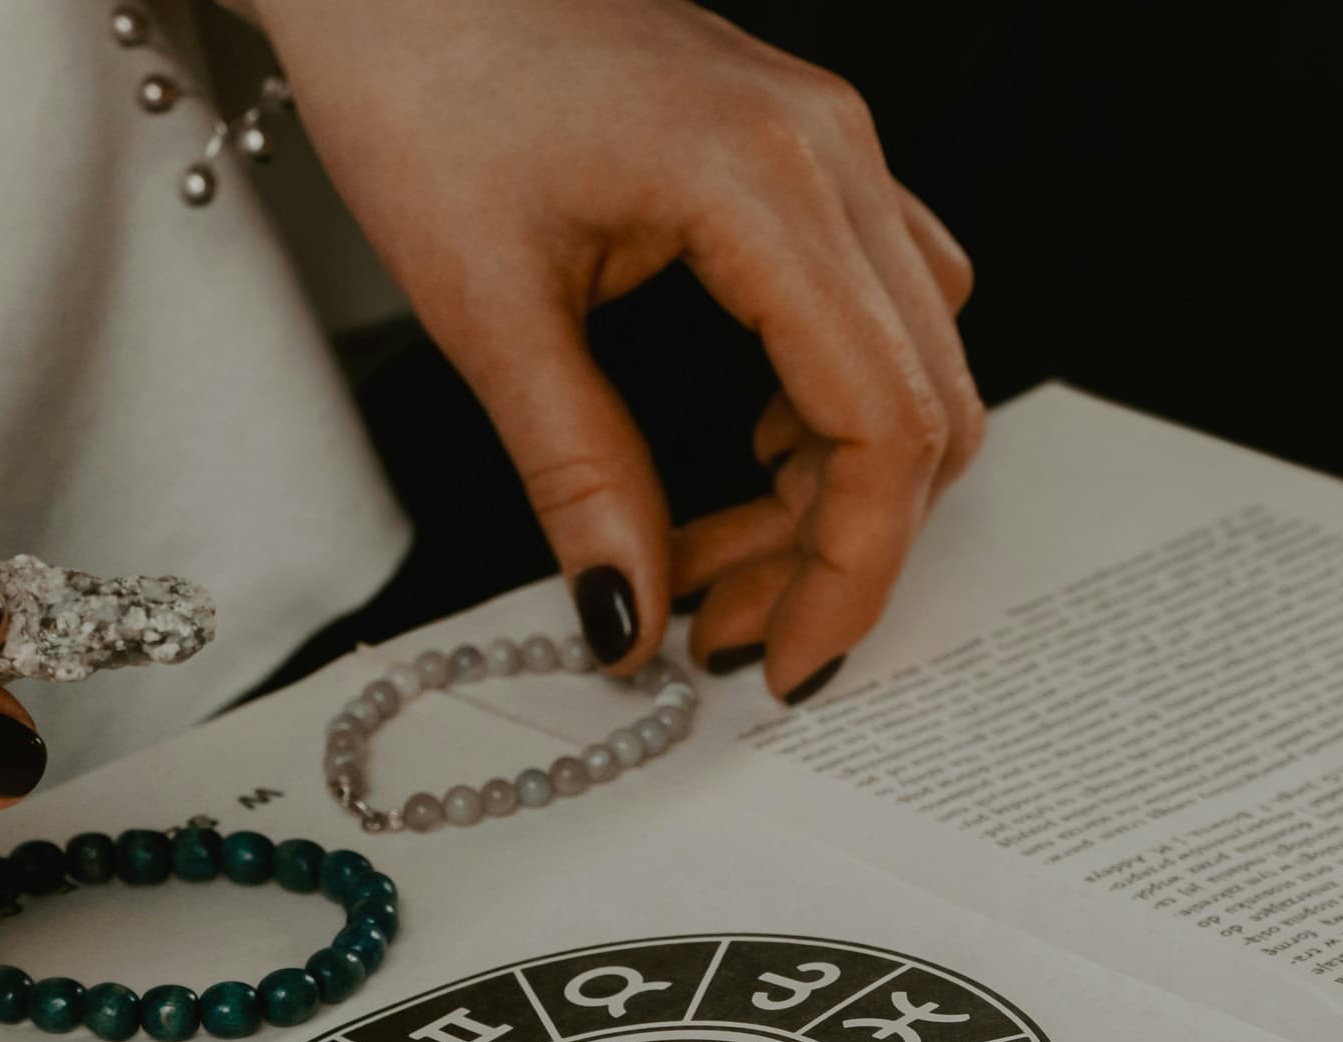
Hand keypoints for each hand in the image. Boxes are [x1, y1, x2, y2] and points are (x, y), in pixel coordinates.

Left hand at [249, 0, 981, 698]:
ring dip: (831, 484)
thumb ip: (578, 475)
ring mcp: (829, 145)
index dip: (851, 569)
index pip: (884, 423)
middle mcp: (830, 155)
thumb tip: (630, 618)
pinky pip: (876, 305)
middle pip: (922, 407)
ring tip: (708, 554)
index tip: (784, 661)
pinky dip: (826, 406)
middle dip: (835, 546)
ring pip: (911, 363)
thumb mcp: (486, 307)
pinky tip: (740, 448)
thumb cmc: (420, 80)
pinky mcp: (802, 152)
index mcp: (766, 182)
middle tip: (721, 627)